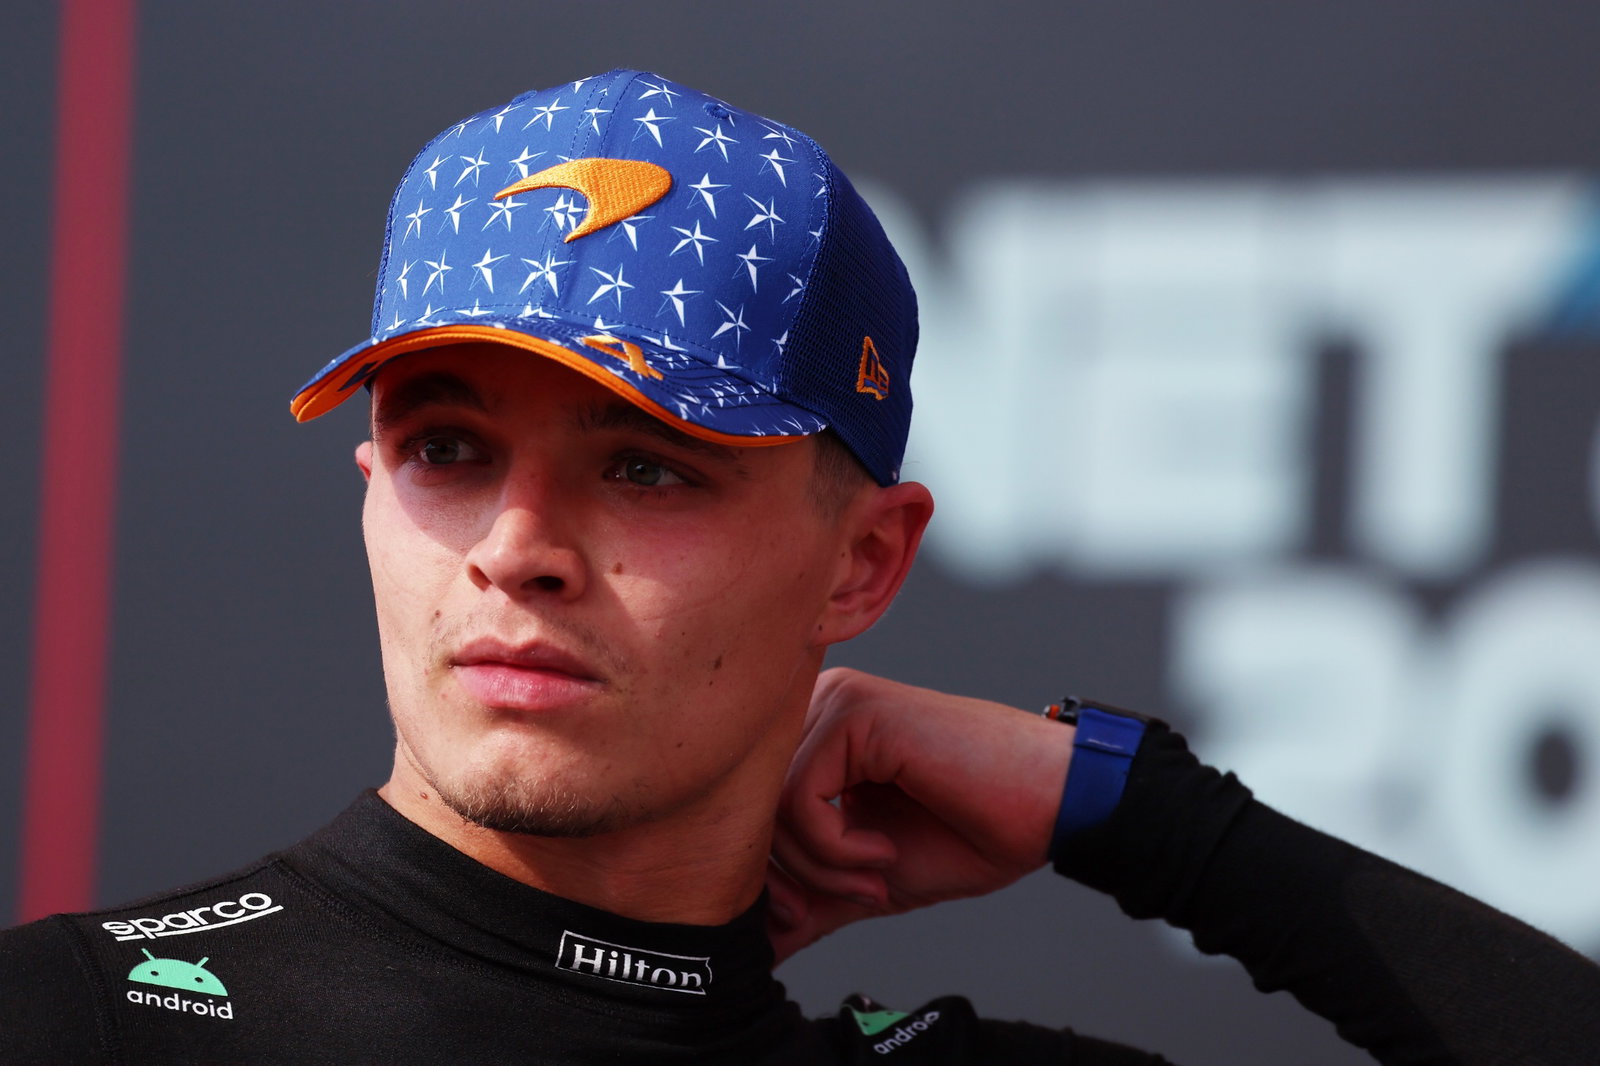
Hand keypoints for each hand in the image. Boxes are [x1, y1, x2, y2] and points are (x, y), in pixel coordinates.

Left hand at [767, 667, 1073, 963]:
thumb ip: (811, 899)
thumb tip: (757, 944)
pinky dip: (835, 846)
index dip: (762, 873)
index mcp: (816, 735)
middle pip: (749, 804)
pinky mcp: (857, 713)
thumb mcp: (867, 878)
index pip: (747, 806)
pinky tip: (883, 852)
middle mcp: (819, 707)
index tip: (800, 914)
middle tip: (845, 898)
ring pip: (771, 803)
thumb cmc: (970, 832)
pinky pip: (801, 796)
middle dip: (788, 874)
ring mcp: (837, 703)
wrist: (1045, 809)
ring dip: (822, 865)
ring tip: (876, 876)